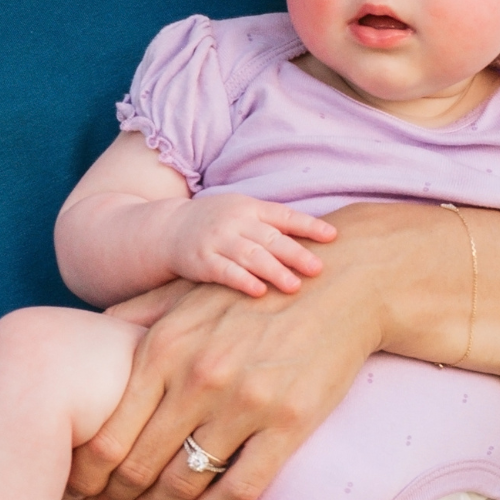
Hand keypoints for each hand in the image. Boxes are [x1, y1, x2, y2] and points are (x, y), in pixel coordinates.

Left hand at [69, 229, 390, 499]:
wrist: (338, 283)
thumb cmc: (252, 291)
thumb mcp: (185, 294)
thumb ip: (134, 318)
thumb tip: (86, 340)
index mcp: (162, 347)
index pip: (109, 433)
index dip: (89, 474)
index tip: (83, 491)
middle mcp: (197, 376)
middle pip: (140, 466)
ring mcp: (244, 401)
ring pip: (186, 483)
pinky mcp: (289, 422)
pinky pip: (240, 487)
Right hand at [166, 194, 337, 297]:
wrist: (168, 229)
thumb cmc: (216, 222)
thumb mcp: (242, 212)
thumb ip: (272, 222)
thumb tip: (316, 237)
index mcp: (250, 208)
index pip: (284, 216)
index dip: (308, 225)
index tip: (332, 236)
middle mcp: (235, 222)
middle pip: (270, 238)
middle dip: (295, 253)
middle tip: (318, 269)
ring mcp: (217, 241)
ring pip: (250, 255)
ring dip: (273, 270)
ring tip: (294, 286)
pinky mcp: (202, 261)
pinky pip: (225, 271)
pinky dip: (242, 280)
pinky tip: (258, 291)